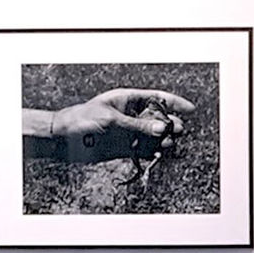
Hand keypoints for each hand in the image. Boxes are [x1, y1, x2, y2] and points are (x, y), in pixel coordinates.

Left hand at [42, 88, 194, 140]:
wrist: (63, 139)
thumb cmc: (82, 120)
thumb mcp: (111, 120)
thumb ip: (137, 126)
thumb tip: (162, 129)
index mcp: (127, 100)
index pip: (156, 98)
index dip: (174, 102)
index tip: (190, 110)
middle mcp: (131, 115)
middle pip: (158, 118)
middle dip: (170, 124)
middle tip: (177, 130)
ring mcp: (129, 132)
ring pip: (154, 135)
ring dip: (163, 139)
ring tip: (167, 144)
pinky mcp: (125, 147)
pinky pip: (145, 149)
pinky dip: (153, 152)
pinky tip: (159, 154)